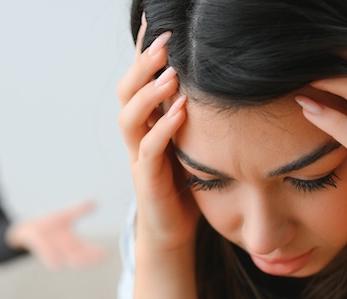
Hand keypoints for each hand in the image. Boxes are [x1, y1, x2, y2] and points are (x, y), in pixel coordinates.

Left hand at [6, 200, 103, 269]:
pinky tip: (58, 259)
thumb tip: (95, 202)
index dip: (97, 252)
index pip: (88, 250)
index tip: (107, 253)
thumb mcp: (66, 216)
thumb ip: (80, 211)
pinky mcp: (42, 250)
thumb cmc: (48, 225)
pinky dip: (52, 258)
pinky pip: (48, 257)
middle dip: (88, 258)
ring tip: (81, 259)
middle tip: (97, 257)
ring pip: (66, 260)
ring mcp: (54, 251)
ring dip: (73, 260)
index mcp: (73, 243)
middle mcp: (65, 250)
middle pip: (80, 258)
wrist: (27, 229)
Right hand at [118, 15, 199, 250]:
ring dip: (149, 93)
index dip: (144, 50)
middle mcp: (137, 135)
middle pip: (126, 91)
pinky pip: (148, 151)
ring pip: (129, 118)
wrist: (175, 231)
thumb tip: (220, 74)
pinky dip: (163, 129)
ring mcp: (138, 157)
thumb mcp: (193, 138)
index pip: (140, 78)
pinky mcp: (147, 181)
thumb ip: (196, 109)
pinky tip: (182, 112)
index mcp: (147, 121)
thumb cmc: (188, 181)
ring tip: (171, 75)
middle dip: (142, 64)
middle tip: (164, 41)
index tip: (156, 20)